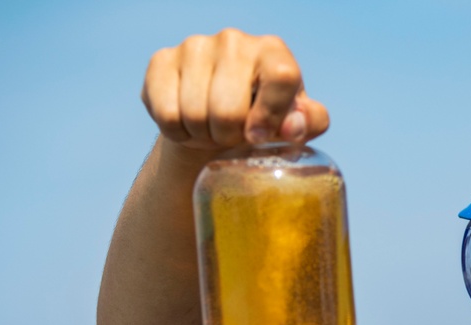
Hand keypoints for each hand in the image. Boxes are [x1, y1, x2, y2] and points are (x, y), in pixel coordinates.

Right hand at [141, 29, 329, 153]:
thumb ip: (309, 123)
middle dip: (229, 136)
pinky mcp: (161, 60)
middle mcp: (234, 40)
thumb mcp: (295, 125)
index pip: (281, 77)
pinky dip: (178, 133)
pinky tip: (188, 124)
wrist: (215, 122)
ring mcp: (195, 46)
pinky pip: (168, 114)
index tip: (258, 137)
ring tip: (212, 131)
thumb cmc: (263, 120)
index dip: (270, 116)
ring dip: (203, 136)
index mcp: (273, 51)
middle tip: (232, 136)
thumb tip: (292, 127)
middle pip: (228, 109)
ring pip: (195, 114)